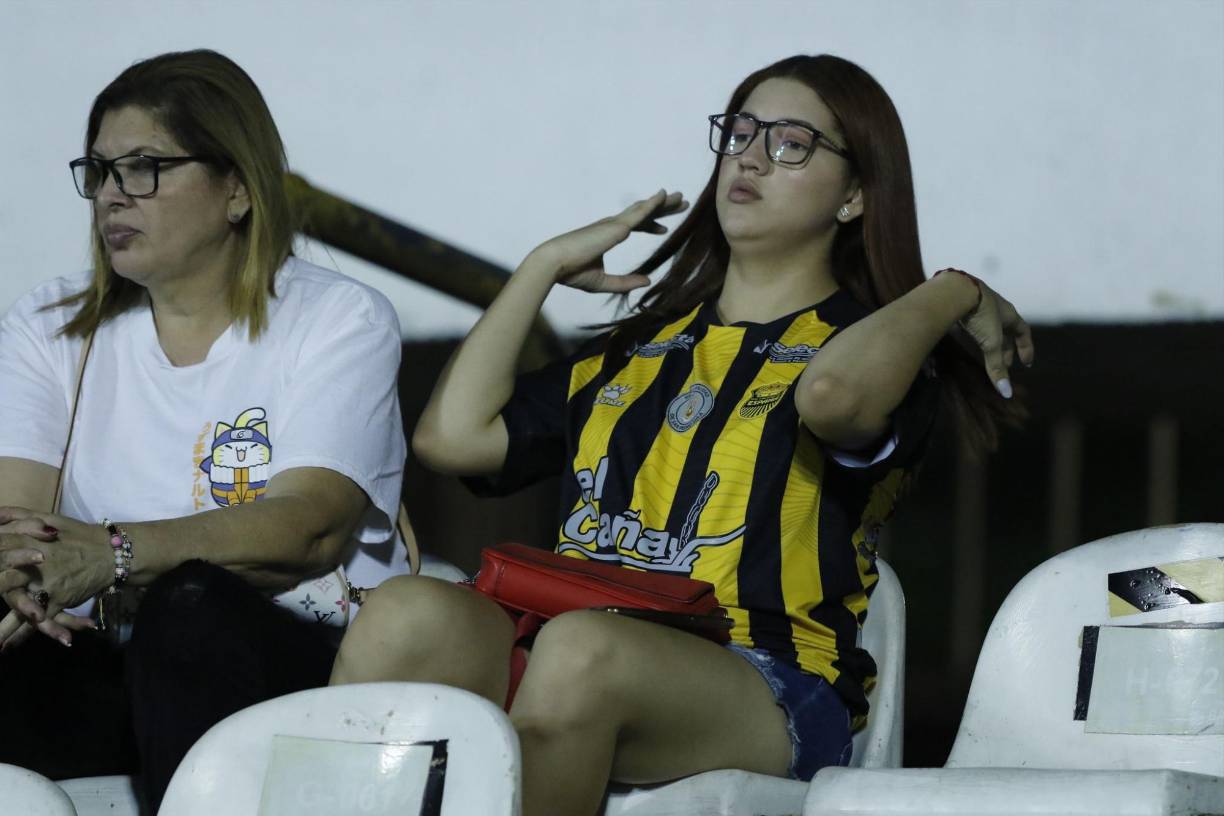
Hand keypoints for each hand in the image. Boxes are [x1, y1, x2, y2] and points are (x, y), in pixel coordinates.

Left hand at [0, 507, 107, 648]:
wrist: (112, 554)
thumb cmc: (79, 536)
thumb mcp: (50, 518)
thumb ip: (19, 515)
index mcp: (30, 543)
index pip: (0, 548)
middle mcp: (35, 566)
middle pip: (3, 580)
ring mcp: (45, 586)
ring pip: (16, 605)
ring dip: (2, 626)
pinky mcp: (57, 602)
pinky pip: (38, 622)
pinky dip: (22, 636)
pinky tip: (6, 648)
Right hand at [529, 190, 688, 292]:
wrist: (556, 264)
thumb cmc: (573, 272)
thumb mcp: (604, 282)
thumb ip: (626, 283)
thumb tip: (648, 281)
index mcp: (607, 236)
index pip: (634, 227)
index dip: (650, 226)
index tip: (663, 229)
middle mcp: (612, 226)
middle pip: (643, 213)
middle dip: (662, 208)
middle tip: (680, 203)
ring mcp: (615, 224)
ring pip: (645, 209)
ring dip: (664, 202)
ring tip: (681, 197)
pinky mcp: (616, 226)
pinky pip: (640, 212)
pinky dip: (653, 203)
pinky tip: (665, 196)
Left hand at [953, 275, 1034, 397]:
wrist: (955, 291)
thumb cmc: (980, 315)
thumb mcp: (990, 342)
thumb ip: (996, 366)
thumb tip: (1007, 393)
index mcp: (1009, 314)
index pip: (1023, 332)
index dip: (1026, 348)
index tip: (1026, 363)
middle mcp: (997, 308)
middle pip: (1006, 331)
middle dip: (1007, 349)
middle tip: (1004, 365)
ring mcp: (980, 305)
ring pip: (990, 327)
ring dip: (991, 343)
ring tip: (987, 356)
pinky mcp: (963, 306)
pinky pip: (974, 323)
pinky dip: (975, 335)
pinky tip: (968, 341)